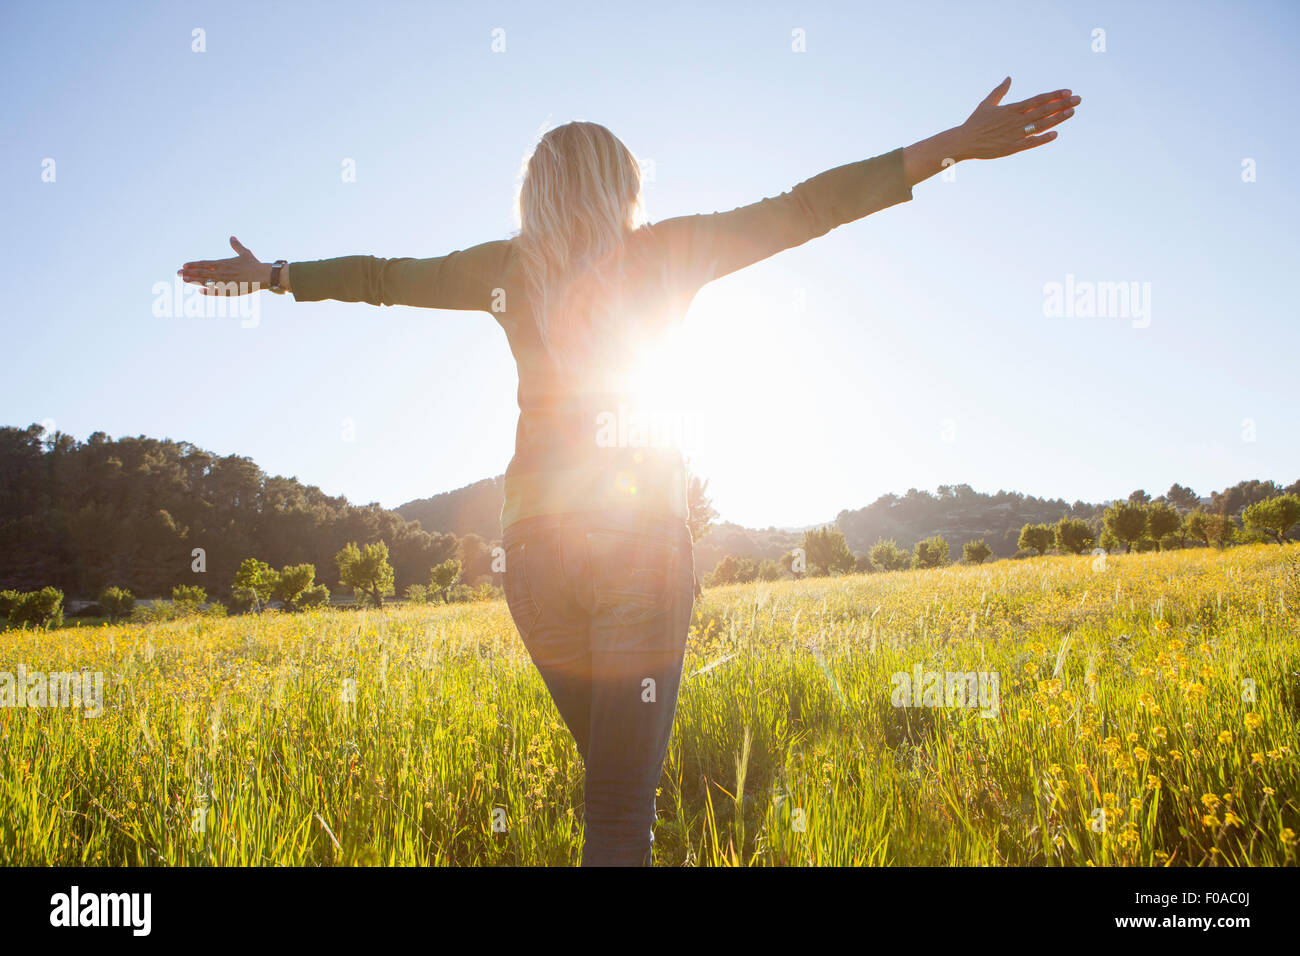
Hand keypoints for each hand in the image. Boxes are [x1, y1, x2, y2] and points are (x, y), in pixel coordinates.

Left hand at [178, 236, 269, 294]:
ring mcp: (226, 282)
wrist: (263, 275)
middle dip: (189, 272)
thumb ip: (236, 246)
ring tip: (184, 280)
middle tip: (177, 273)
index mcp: (224, 263)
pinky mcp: (231, 290)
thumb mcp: (245, 253)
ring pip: (206, 281)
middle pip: (202, 272)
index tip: (184, 266)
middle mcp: (222, 272)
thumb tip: (232, 237)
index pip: (205, 264)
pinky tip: (200, 291)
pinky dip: (209, 291)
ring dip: (194, 280)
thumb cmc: (254, 264)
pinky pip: (217, 291)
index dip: (194, 265)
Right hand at [955, 78, 1079, 159]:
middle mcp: (1016, 120)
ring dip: (1058, 118)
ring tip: (1072, 112)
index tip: (1068, 92)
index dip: (1054, 95)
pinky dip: (1043, 138)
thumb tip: (1009, 78)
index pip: (1038, 100)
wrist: (964, 141)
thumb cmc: (975, 122)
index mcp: (1012, 109)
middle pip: (1044, 110)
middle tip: (1079, 99)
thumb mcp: (987, 103)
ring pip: (1041, 125)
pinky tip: (1055, 134)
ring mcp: (1015, 134)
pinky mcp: (1012, 147)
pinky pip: (1031, 142)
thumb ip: (1000, 91)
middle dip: (1062, 104)